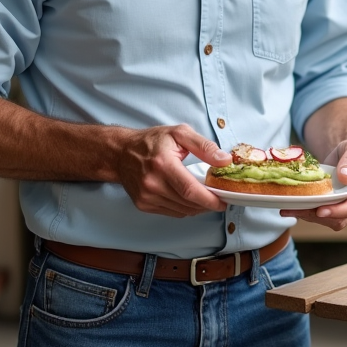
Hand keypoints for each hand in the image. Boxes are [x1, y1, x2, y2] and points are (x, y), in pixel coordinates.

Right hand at [115, 124, 231, 217]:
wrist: (121, 153)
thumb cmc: (151, 141)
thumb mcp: (180, 133)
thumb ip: (204, 146)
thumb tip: (224, 160)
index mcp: (162, 164)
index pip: (190, 190)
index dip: (210, 200)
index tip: (224, 201)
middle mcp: (152, 184)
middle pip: (187, 203)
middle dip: (207, 204)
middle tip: (219, 199)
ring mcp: (146, 197)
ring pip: (181, 211)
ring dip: (197, 208)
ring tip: (206, 198)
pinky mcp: (143, 205)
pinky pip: (171, 212)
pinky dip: (184, 208)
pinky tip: (190, 199)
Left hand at [279, 137, 346, 230]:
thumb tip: (345, 178)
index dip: (337, 211)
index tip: (321, 210)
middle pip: (340, 219)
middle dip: (319, 216)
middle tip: (299, 210)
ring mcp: (346, 207)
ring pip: (328, 220)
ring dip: (309, 216)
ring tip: (290, 209)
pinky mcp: (334, 207)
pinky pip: (320, 214)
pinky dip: (306, 212)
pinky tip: (292, 207)